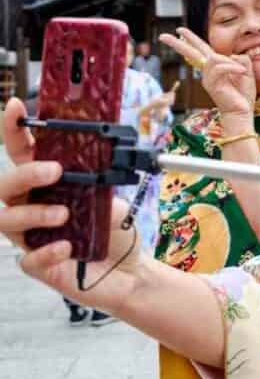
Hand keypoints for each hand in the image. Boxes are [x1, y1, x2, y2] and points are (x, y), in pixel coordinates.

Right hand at [0, 99, 145, 313]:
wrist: (128, 271)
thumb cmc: (113, 231)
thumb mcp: (110, 197)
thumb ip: (96, 181)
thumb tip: (96, 161)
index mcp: (48, 186)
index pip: (23, 153)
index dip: (15, 130)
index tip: (17, 108)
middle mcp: (33, 208)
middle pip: (5, 185)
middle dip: (26, 174)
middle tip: (55, 172)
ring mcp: (32, 237)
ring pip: (6, 220)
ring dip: (34, 213)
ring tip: (65, 214)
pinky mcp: (39, 266)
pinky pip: (27, 259)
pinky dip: (46, 251)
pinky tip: (66, 248)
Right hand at [160, 28, 255, 123]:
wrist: (242, 112)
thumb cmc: (243, 93)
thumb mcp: (246, 71)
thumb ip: (241, 59)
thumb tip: (233, 55)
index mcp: (215, 67)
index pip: (201, 50)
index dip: (191, 39)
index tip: (179, 31)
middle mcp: (208, 72)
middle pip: (191, 53)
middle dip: (178, 43)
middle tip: (163, 36)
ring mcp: (208, 79)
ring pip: (214, 59)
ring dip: (230, 62)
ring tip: (242, 71)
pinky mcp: (212, 85)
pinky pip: (220, 67)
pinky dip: (233, 67)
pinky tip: (242, 72)